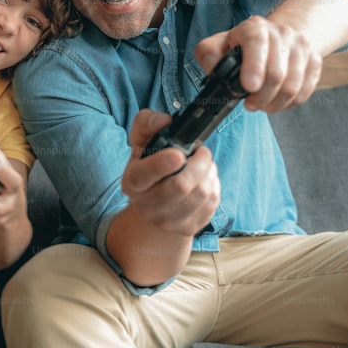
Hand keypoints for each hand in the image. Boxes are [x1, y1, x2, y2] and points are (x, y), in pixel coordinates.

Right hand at [121, 110, 219, 237]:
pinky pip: (212, 203)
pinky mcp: (188, 228)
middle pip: (181, 186)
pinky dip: (214, 186)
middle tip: (203, 152)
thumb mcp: (141, 144)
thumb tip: (164, 120)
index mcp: (133, 182)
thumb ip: (146, 123)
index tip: (179, 154)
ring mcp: (168, 221)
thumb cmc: (148, 169)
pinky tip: (206, 180)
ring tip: (205, 164)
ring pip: (201, 193)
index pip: (145, 175)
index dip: (162, 164)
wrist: (153, 210)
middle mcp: (147, 205)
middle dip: (199, 163)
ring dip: (210, 172)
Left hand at [194, 15, 321, 113]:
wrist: (276, 37)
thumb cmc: (242, 46)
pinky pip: (304, 91)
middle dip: (261, 97)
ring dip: (274, 103)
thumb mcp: (218, 45)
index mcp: (255, 27)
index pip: (257, 43)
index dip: (254, 66)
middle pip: (276, 74)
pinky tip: (277, 100)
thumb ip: (208, 54)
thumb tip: (213, 67)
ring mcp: (300, 46)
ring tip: (262, 104)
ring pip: (292, 86)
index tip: (249, 87)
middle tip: (250, 104)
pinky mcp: (314, 60)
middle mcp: (281, 33)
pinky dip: (289, 103)